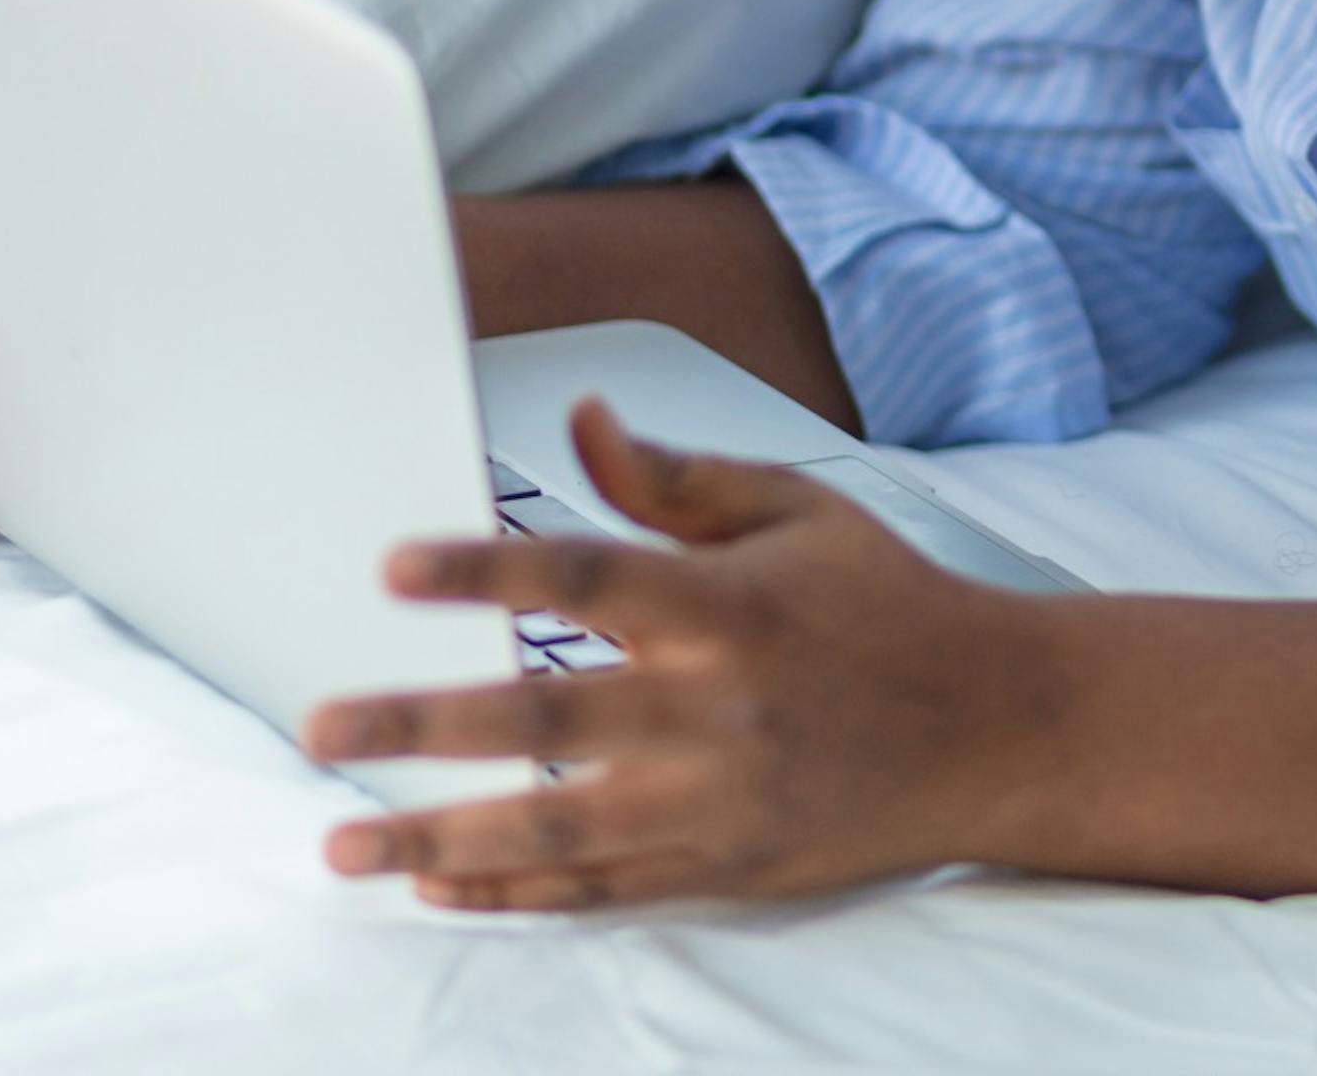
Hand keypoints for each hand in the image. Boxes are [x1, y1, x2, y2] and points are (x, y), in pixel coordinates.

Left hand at [301, 396, 1061, 910]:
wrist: (995, 727)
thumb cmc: (889, 605)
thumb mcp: (799, 512)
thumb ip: (677, 479)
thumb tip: (581, 422)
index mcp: (733, 607)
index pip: (590, 576)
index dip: (488, 569)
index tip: (393, 567)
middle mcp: (721, 709)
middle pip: (547, 720)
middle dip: (422, 725)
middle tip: (321, 724)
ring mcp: (721, 800)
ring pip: (558, 829)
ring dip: (440, 836)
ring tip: (344, 838)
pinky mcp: (728, 866)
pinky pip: (601, 890)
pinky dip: (514, 892)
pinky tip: (439, 883)